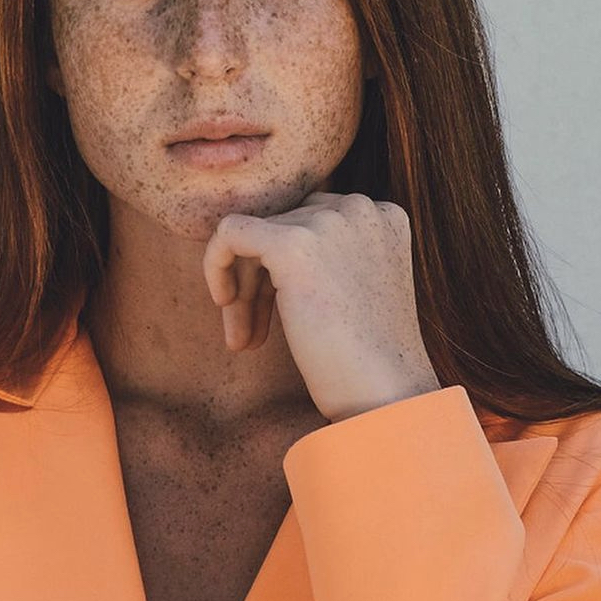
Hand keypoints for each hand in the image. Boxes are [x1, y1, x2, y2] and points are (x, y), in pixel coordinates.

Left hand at [202, 190, 441, 421]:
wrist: (385, 392)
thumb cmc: (369, 360)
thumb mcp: (356, 291)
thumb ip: (325, 258)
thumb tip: (260, 248)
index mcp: (381, 216)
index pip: (311, 221)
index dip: (284, 267)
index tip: (279, 315)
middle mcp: (359, 208)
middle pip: (281, 227)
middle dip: (259, 282)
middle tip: (251, 334)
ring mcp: (328, 221)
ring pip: (254, 235)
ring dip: (243, 289)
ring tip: (243, 340)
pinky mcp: (293, 243)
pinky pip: (229, 232)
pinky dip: (215, 264)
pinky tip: (224, 304)